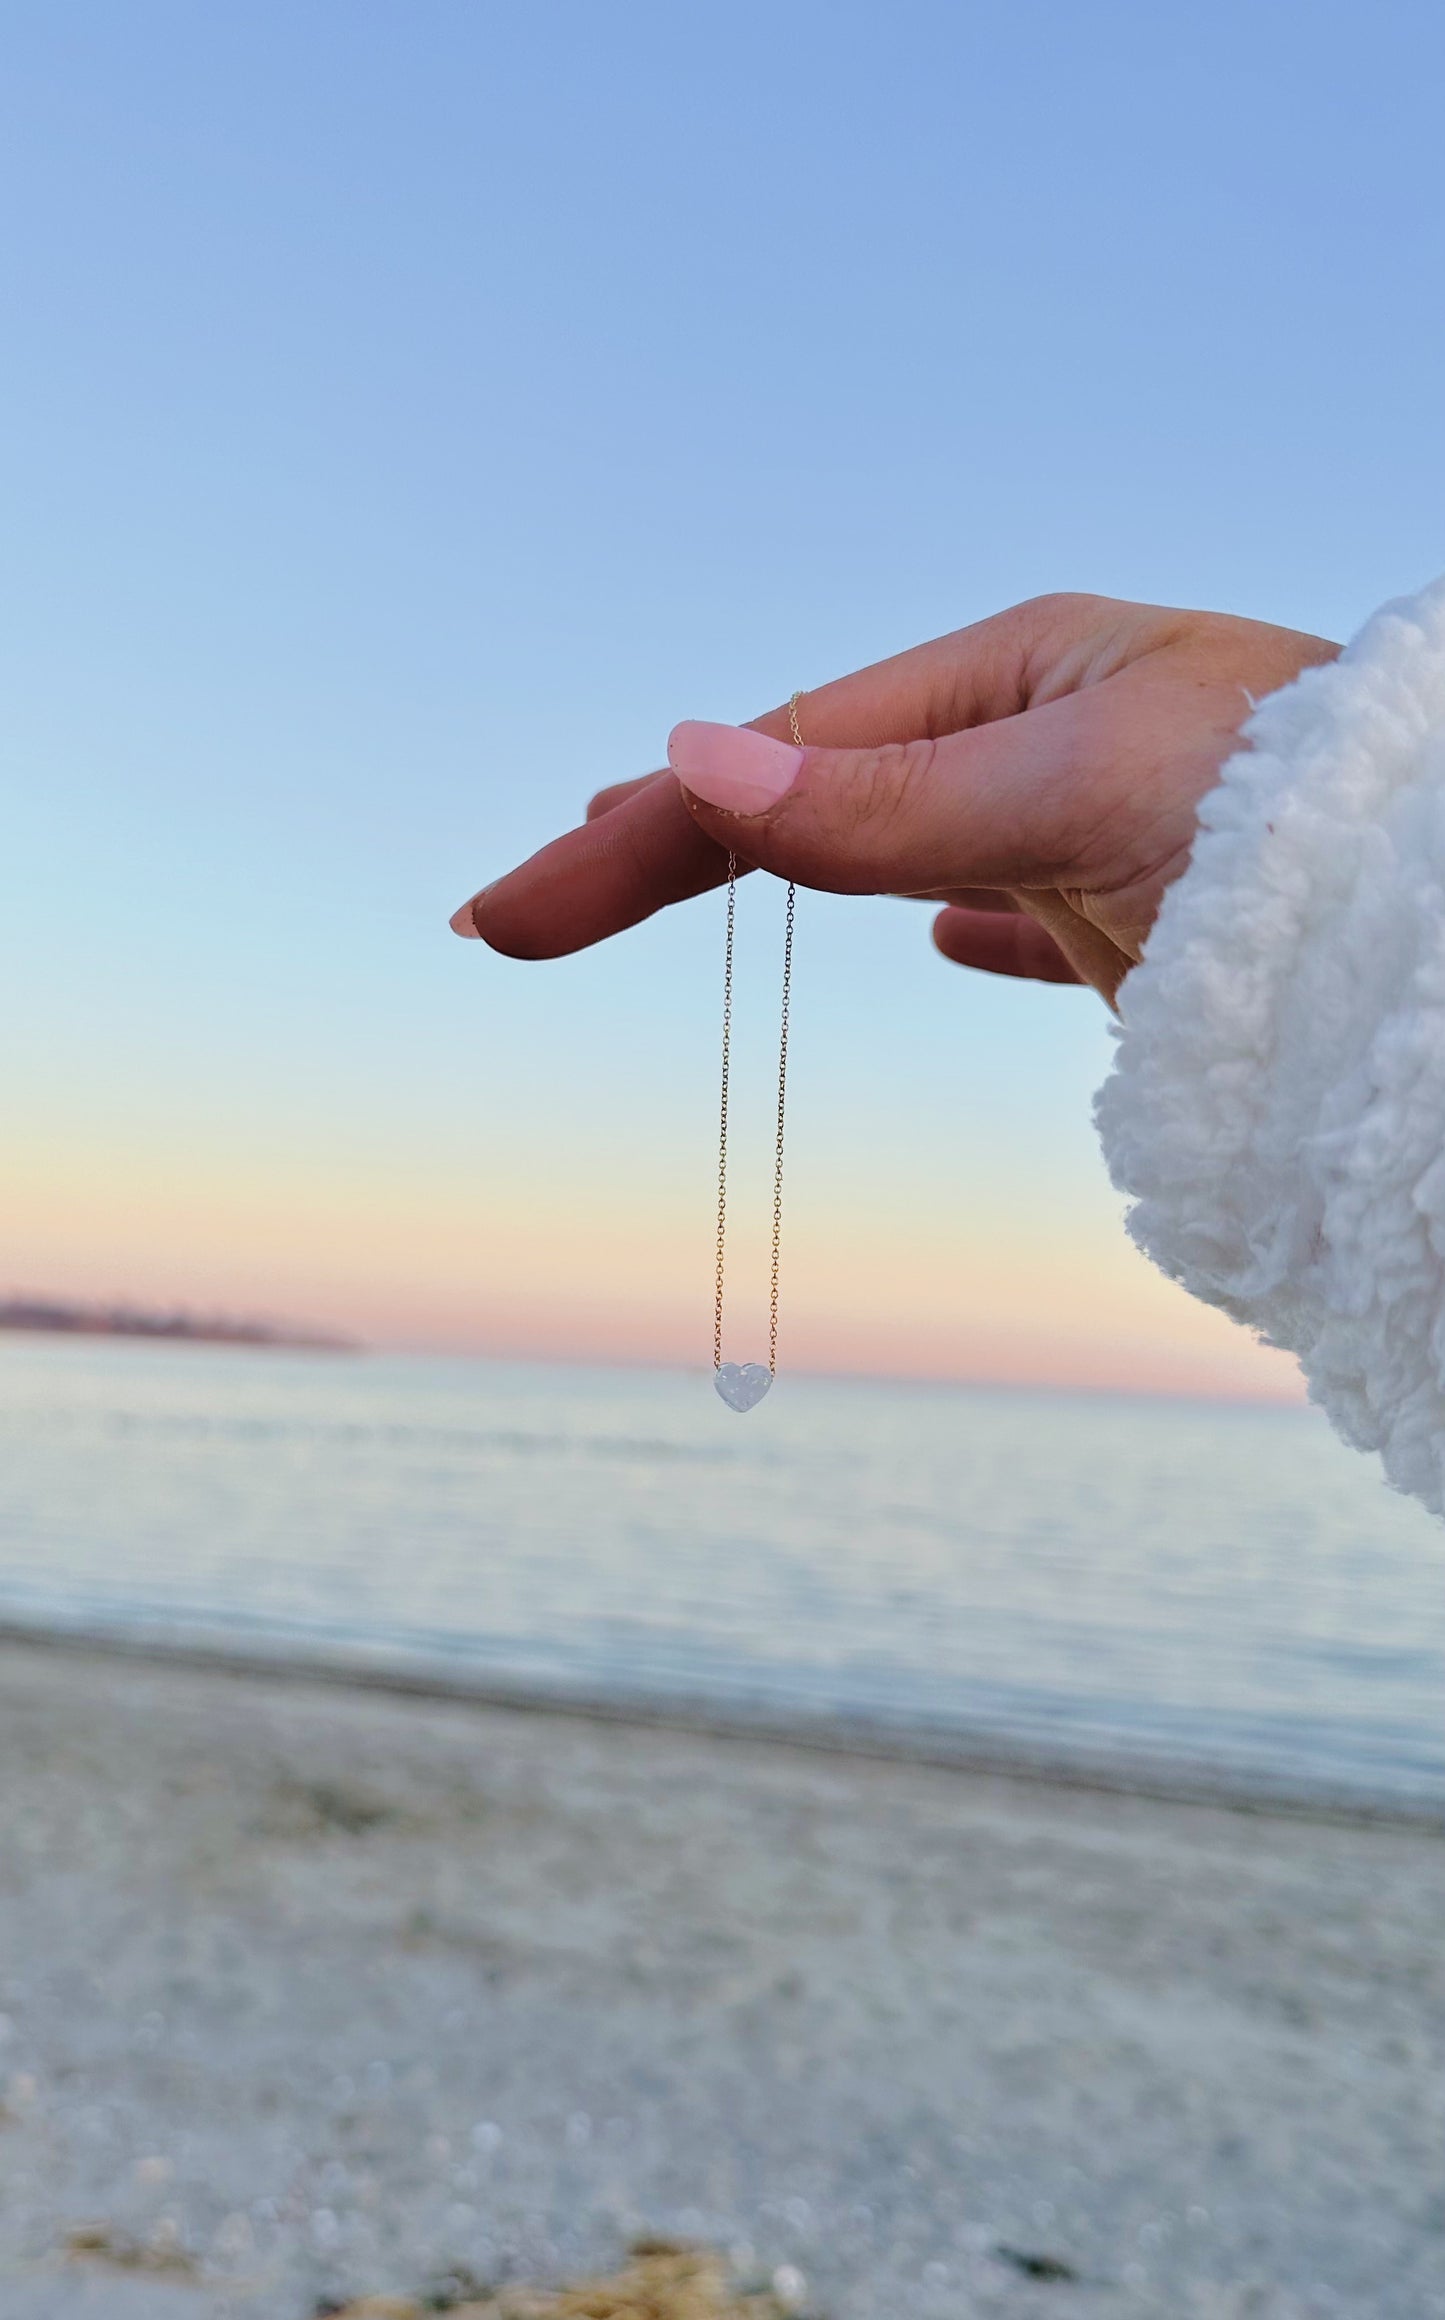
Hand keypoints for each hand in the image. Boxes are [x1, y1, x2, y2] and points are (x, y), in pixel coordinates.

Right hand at [453, 594, 1338, 1002]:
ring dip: (783, 870)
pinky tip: (945, 942)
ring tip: (672, 876)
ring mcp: (1090, 826)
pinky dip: (968, 930)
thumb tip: (690, 763)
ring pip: (896, 850)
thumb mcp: (1076, 788)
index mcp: (1012, 676)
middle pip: (807, 794)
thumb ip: (886, 800)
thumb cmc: (1289, 817)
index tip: (503, 916)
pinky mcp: (1150, 917)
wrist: (1431, 917)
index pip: (773, 766)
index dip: (630, 842)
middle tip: (520, 909)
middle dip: (663, 847)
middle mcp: (1039, 739)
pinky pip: (1026, 916)